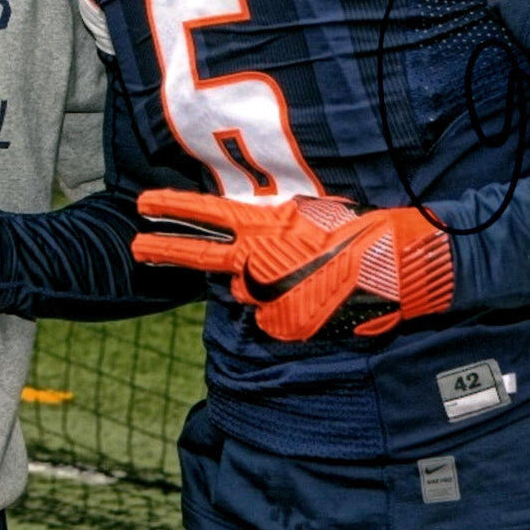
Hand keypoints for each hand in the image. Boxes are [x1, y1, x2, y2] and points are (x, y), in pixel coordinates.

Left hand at [130, 191, 453, 340]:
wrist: (393, 263)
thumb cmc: (358, 231)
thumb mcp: (308, 217)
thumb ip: (272, 230)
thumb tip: (249, 251)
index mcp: (265, 226)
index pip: (207, 216)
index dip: (173, 210)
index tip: (144, 206)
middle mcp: (258, 260)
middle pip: (201, 255)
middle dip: (164, 248)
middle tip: (136, 245)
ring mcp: (268, 295)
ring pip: (248, 292)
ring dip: (264, 287)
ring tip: (306, 275)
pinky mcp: (284, 323)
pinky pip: (274, 319)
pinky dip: (288, 312)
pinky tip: (317, 299)